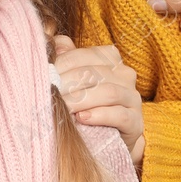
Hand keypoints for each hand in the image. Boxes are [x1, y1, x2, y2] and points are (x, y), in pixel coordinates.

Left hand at [53, 35, 144, 166]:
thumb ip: (65, 57)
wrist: (106, 137)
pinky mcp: (136, 122)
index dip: (61, 65)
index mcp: (109, 58)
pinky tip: (82, 118)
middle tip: (50, 93)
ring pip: (108, 92)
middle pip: (93, 73)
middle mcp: (125, 75)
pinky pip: (120, 115)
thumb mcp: (74, 80)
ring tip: (63, 107)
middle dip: (67, 83)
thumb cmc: (85, 104)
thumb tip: (52, 43)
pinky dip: (99, 115)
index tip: (44, 75)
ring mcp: (133, 98)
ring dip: (81, 100)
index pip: (81, 55)